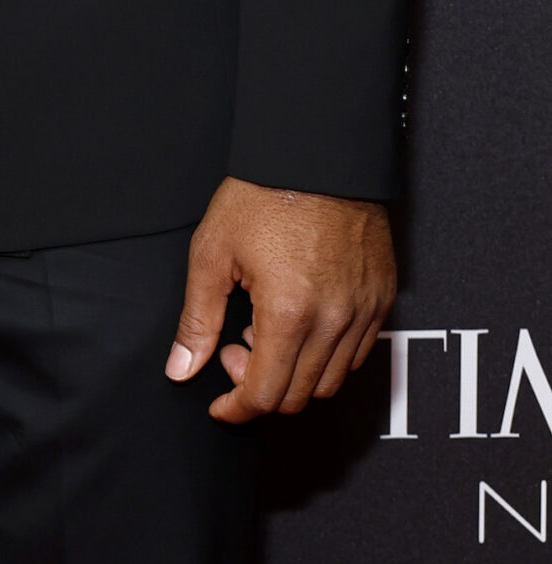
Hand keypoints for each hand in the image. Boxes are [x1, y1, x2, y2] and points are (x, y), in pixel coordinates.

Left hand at [166, 175, 395, 423]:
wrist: (317, 154)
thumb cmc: (262, 195)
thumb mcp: (213, 252)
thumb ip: (198, 319)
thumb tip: (182, 369)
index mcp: (288, 313)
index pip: (265, 394)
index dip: (236, 409)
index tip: (219, 404)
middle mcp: (333, 321)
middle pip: (298, 396)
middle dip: (259, 388)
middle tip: (234, 351)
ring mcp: (363, 312)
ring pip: (331, 382)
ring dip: (294, 375)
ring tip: (265, 332)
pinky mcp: (382, 299)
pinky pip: (358, 354)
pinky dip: (326, 357)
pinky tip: (299, 324)